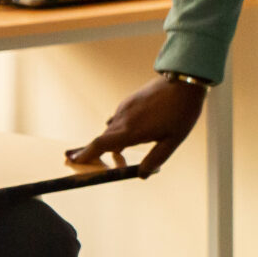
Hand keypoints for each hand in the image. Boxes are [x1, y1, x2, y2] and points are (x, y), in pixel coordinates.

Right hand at [70, 75, 205, 175]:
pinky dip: (118, 130)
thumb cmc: (181, 112)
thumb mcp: (173, 140)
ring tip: (120, 156)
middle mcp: (123, 120)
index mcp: (131, 131)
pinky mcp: (129, 101)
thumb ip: (156, 158)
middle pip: (101, 139)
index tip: (74, 161)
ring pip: (111, 130)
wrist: (183, 81)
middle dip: (94, 153)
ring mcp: (124, 108)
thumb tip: (142, 175)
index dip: (85, 154)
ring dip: (111, 143)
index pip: (100, 145)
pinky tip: (130, 134)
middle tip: (90, 164)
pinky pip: (118, 120)